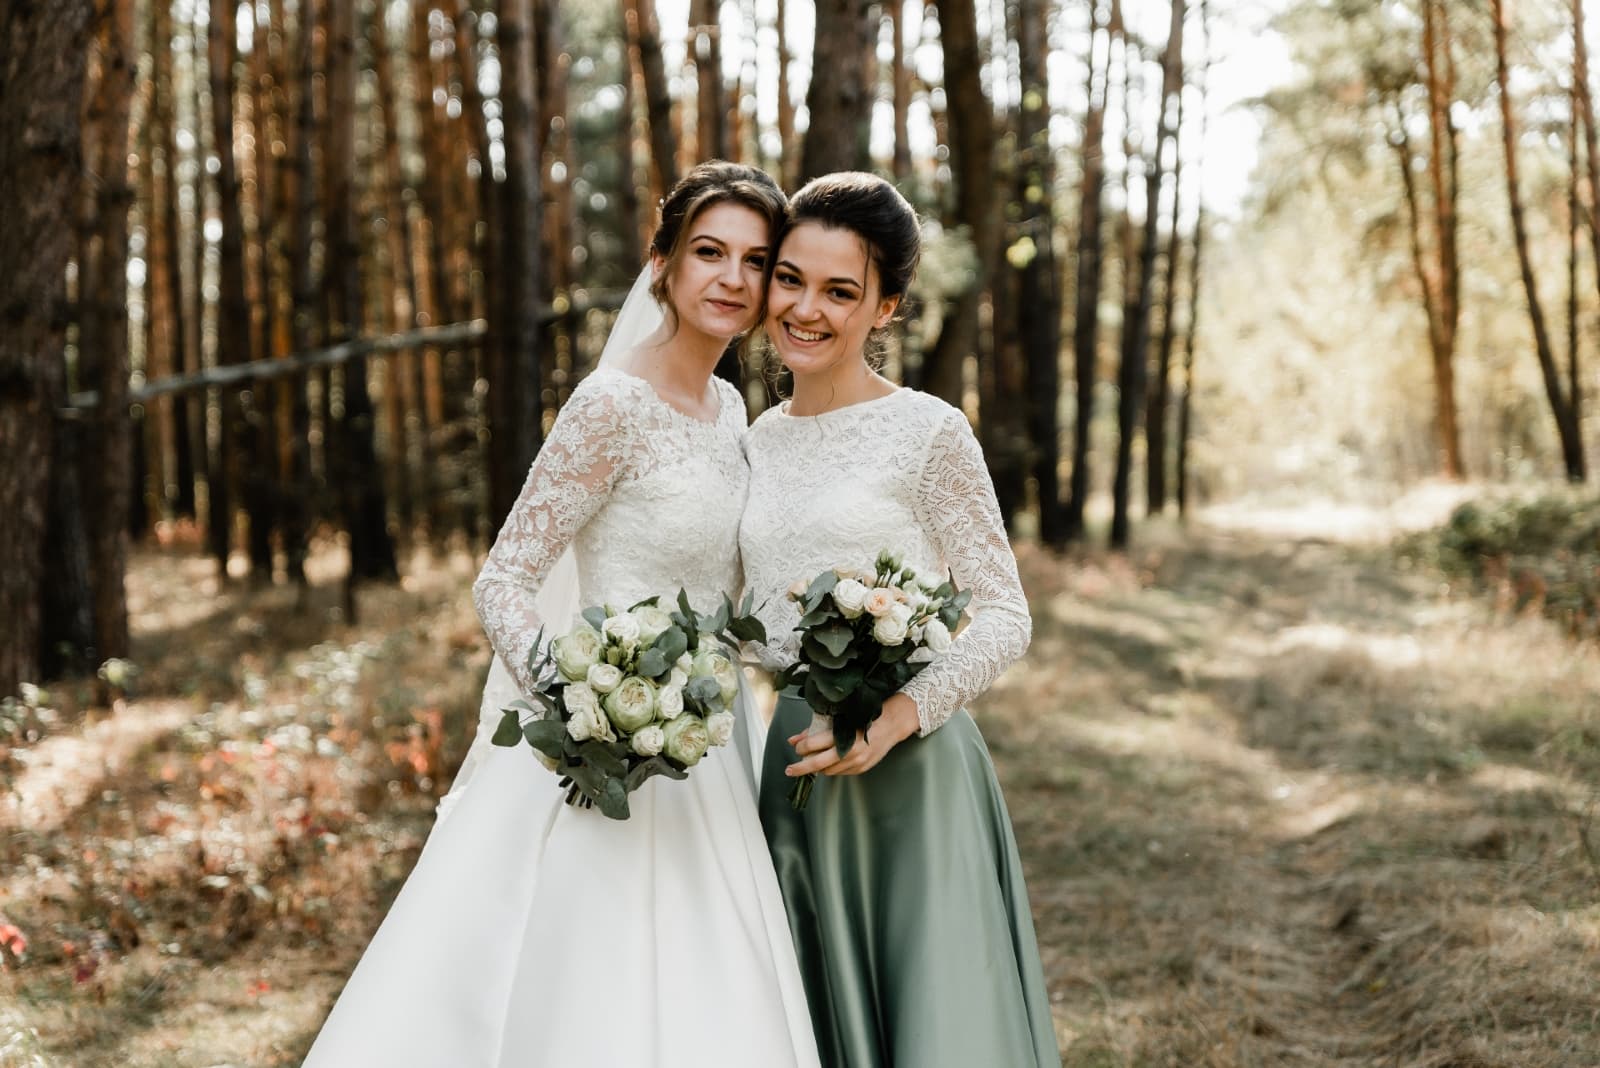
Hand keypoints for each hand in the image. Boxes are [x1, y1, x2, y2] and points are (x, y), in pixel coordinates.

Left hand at [785, 694, 920, 778]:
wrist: (891, 725)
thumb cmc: (865, 716)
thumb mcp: (839, 719)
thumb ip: (816, 730)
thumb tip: (794, 739)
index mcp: (843, 735)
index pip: (813, 745)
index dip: (801, 747)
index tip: (796, 746)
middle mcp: (849, 751)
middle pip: (817, 764)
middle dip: (800, 768)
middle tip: (789, 770)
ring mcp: (856, 762)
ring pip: (828, 771)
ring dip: (817, 767)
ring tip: (811, 761)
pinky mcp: (861, 769)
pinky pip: (840, 772)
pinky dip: (831, 767)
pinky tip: (829, 761)